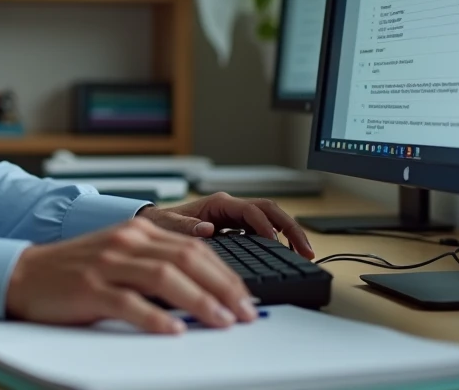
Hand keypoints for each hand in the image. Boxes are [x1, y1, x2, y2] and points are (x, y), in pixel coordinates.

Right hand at [5, 216, 257, 333]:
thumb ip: (157, 262)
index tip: (247, 298)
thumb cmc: (76, 270)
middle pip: (188, 259)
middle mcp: (127, 241)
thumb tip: (205, 287)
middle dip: (224, 287)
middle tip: (246, 312)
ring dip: (200, 301)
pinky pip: (129, 303)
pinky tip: (174, 330)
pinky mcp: (90, 288)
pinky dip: (155, 318)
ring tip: (222, 321)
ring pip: (165, 277)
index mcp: (139, 230)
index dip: (226, 274)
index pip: (196, 248)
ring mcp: (108, 263)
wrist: (25, 274)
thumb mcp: (121, 254)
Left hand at [136, 192, 314, 258]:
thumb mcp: (168, 225)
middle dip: (291, 228)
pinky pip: (263, 232)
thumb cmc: (159, 224)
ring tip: (304, 253)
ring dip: (289, 234)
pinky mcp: (236, 230)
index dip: (267, 226)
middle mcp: (230, 208)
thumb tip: (207, 228)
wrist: (152, 227)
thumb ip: (186, 226)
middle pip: (271, 211)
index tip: (277, 244)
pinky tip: (287, 255)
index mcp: (218, 203)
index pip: (253, 210)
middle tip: (307, 249)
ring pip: (271, 220)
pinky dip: (278, 242)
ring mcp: (235, 218)